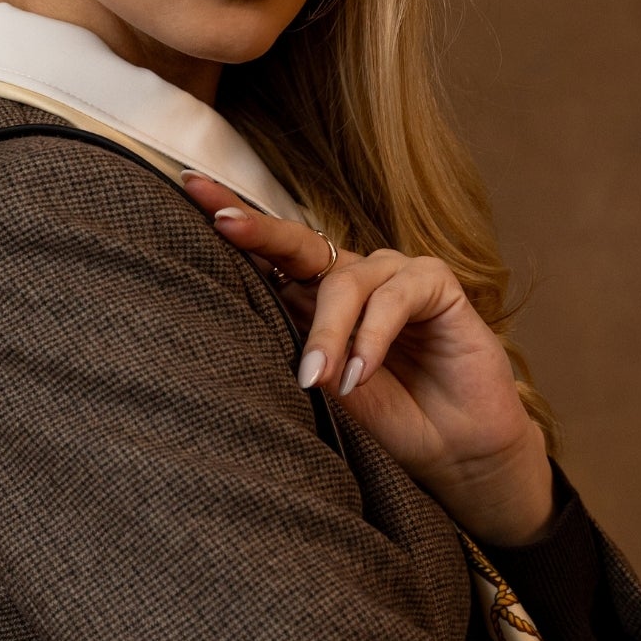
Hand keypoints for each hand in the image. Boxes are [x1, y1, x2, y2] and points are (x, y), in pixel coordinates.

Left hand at [179, 174, 554, 544]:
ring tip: (317, 380)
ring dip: (328, 333)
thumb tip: (241, 326)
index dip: (235, 221)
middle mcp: (353, 278)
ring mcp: (395, 276)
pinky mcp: (436, 284)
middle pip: (300, 243)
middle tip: (221, 224)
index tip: (187, 185)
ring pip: (346, 283)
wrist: (453, 454)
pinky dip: (372, 337)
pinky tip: (360, 375)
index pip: (271, 255)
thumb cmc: (387, 423)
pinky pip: (395, 297)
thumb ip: (295, 353)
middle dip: (259, 230)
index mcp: (316, 300)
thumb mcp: (326, 392)